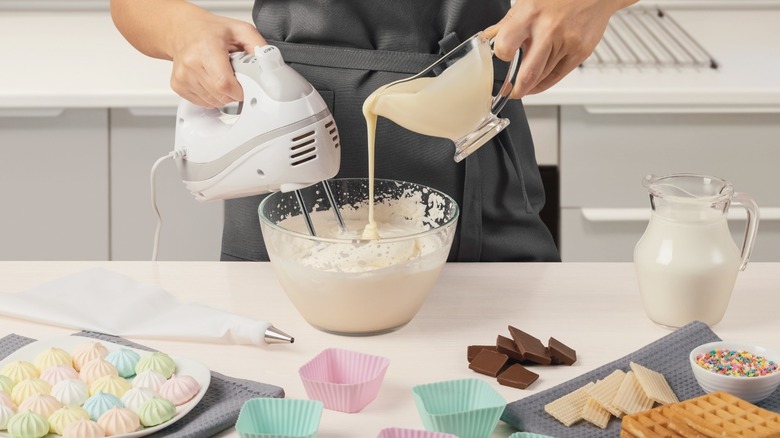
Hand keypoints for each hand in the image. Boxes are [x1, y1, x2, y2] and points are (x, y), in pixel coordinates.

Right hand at [168, 12, 265, 107]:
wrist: (183, 30)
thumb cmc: (211, 31)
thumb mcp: (240, 30)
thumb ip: (258, 46)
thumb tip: (270, 63)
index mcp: (207, 48)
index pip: (224, 83)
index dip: (239, 91)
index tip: (245, 86)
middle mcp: (191, 62)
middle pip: (220, 96)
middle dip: (234, 93)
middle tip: (235, 78)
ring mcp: (183, 76)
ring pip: (212, 102)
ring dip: (223, 95)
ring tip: (221, 76)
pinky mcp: (178, 85)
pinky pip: (202, 103)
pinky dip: (212, 97)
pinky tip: (211, 81)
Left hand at [485, 0, 636, 97]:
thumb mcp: (528, 2)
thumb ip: (507, 23)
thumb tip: (488, 38)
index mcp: (531, 15)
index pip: (506, 46)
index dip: (501, 57)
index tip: (501, 60)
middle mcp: (549, 30)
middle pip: (528, 73)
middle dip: (515, 89)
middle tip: (509, 92)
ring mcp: (567, 44)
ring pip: (542, 78)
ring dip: (529, 86)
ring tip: (523, 84)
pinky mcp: (580, 53)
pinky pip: (557, 76)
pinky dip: (544, 84)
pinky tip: (537, 83)